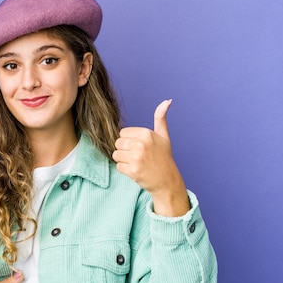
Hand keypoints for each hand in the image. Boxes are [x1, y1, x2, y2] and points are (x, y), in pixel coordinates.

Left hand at [112, 99, 189, 215]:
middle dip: (125, 150)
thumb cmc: (164, 158)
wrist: (167, 181)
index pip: (122, 133)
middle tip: (138, 157)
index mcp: (146, 133)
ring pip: (115, 155)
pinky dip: (125, 170)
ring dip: (123, 160)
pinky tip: (136, 170)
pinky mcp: (133, 170)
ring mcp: (137, 157)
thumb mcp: (164, 136)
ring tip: (136, 163)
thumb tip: (167, 100)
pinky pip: (118, 166)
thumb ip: (161, 117)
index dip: (129, 141)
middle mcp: (141, 144)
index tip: (139, 147)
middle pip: (118, 143)